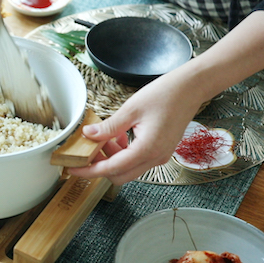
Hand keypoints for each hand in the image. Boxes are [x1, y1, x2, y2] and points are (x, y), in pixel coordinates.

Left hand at [68, 11, 263, 184]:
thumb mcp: (130, 109)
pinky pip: (136, 160)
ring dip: (111, 157)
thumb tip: (88, 136)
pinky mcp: (160, 151)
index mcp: (147, 149)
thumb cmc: (164, 95)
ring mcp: (160, 156)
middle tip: (88, 148)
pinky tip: (117, 135)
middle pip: (119, 175)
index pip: (111, 169)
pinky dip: (122, 152)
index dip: (89, 170)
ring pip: (127, 168)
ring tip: (103, 136)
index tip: (72, 168)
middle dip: (100, 165)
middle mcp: (155, 158)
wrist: (191, 88)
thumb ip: (108, 127)